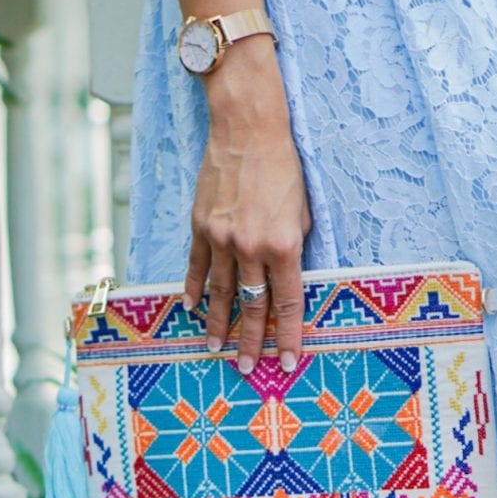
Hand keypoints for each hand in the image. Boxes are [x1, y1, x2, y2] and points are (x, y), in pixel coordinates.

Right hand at [181, 36, 310, 374]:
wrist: (247, 128)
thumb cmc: (283, 167)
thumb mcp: (304, 212)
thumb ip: (295, 250)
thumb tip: (288, 282)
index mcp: (283, 246)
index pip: (286, 304)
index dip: (287, 336)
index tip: (285, 361)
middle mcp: (251, 247)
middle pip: (251, 306)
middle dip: (251, 341)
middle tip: (247, 369)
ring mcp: (221, 239)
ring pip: (220, 294)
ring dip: (218, 325)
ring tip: (215, 348)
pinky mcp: (200, 226)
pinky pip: (196, 267)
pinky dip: (195, 290)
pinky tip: (192, 309)